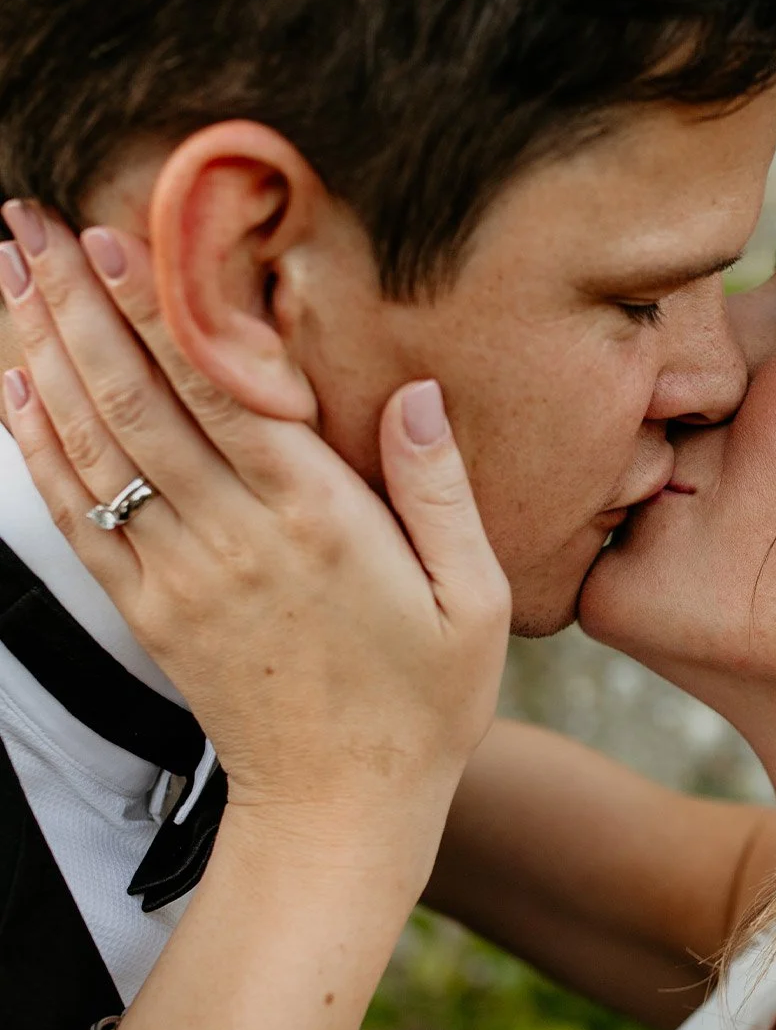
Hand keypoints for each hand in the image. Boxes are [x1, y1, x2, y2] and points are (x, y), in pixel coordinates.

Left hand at [0, 205, 509, 888]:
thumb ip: (441, 491)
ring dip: (40, 353)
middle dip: (78, 302)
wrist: (341, 809)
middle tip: (31, 220)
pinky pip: (76, 515)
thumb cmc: (422, 701)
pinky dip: (35, 446)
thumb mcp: (474, 600)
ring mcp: (178, 577)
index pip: (222, 392)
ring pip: (91, 447)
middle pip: (135, 401)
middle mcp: (234, 540)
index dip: (163, 308)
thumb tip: (416, 393)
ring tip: (6, 271)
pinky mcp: (148, 611)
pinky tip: (10, 389)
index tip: (117, 233)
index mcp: (318, 523)